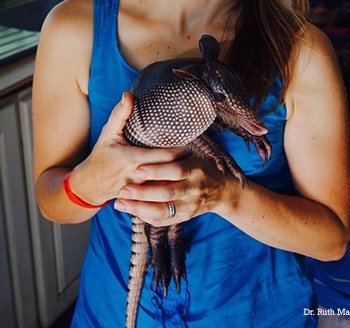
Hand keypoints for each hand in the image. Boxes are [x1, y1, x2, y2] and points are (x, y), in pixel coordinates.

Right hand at [68, 92, 186, 206]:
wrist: (91, 185)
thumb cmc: (101, 156)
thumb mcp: (108, 133)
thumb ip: (119, 114)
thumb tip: (128, 95)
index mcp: (132, 159)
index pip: (165, 155)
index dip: (181, 148)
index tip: (192, 138)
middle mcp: (138, 176)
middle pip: (171, 170)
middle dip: (184, 160)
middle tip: (198, 149)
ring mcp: (141, 189)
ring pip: (168, 182)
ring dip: (180, 173)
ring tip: (193, 161)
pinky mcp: (143, 197)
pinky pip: (161, 190)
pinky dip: (172, 183)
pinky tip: (182, 176)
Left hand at [114, 146, 228, 224]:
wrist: (221, 190)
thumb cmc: (199, 165)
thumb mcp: (191, 153)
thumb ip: (173, 151)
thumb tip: (147, 137)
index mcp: (196, 169)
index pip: (176, 171)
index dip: (157, 171)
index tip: (137, 170)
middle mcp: (194, 189)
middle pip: (168, 193)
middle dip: (143, 193)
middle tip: (122, 189)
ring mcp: (190, 206)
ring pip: (163, 211)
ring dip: (139, 208)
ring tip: (119, 203)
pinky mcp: (185, 217)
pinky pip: (164, 220)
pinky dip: (146, 216)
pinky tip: (131, 210)